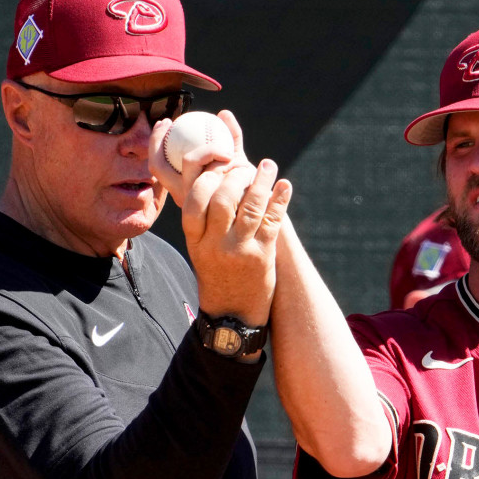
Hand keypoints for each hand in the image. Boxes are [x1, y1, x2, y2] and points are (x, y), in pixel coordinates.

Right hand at [151, 112, 290, 325]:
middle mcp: (214, 245)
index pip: (193, 197)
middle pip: (222, 197)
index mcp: (194, 240)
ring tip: (270, 166)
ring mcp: (239, 251)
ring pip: (250, 206)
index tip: (218, 162)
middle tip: (246, 166)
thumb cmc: (217, 273)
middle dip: (236, 174)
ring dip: (262, 181)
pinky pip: (273, 221)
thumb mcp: (200, 248)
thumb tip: (210, 174)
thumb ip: (203, 216)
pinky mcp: (263, 257)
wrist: (232, 315)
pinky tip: (285, 186)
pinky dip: (280, 200)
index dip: (206, 174)